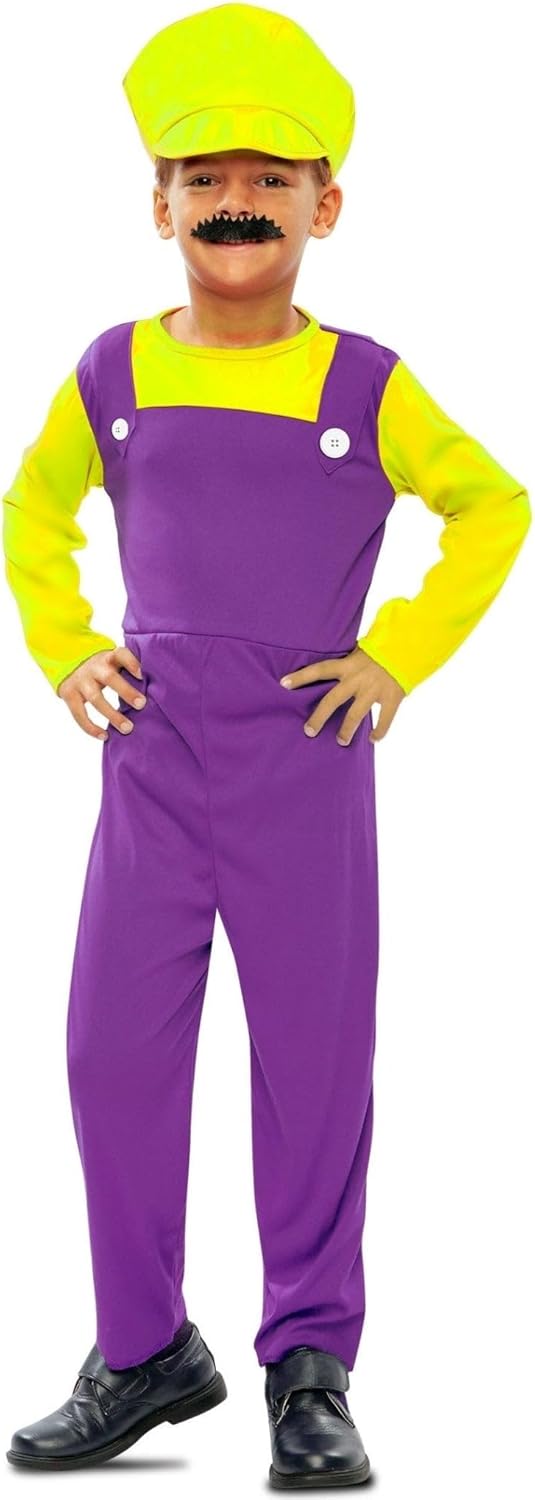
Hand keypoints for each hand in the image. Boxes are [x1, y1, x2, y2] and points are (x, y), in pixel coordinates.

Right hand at [57, 646, 146, 741]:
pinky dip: (91, 727)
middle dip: (126, 692)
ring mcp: (80, 681)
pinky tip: (105, 736)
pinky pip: (79, 714)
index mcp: (108, 658)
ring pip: (96, 699)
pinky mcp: (69, 694)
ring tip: (128, 728)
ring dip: (113, 715)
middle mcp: (94, 667)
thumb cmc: (102, 667)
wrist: (68, 662)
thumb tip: (158, 687)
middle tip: (142, 704)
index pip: (121, 654)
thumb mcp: (113, 663)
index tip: (143, 674)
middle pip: (110, 678)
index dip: (132, 663)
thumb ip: (129, 671)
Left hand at [279, 644, 405, 743]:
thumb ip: (348, 662)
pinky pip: (384, 719)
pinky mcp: (392, 697)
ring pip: (355, 714)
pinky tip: (373, 739)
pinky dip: (379, 731)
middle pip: (332, 700)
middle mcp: (358, 678)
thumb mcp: (361, 650)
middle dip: (319, 717)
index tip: (283, 684)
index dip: (301, 676)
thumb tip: (330, 669)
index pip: (319, 670)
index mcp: (348, 664)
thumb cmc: (383, 648)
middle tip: (309, 731)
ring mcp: (374, 689)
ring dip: (346, 730)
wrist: (411, 646)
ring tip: (341, 742)